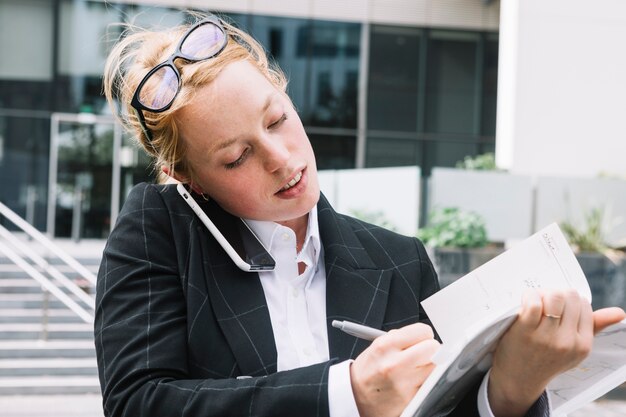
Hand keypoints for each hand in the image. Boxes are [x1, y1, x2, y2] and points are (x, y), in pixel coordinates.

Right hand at [350, 323, 440, 416]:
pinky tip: (413, 381)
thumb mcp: (377, 345)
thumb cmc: (368, 370)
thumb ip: (401, 337)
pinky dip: (425, 381)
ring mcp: (405, 384)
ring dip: (429, 366)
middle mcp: (395, 364)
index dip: (423, 335)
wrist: (356, 397)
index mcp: (385, 346)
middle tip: (422, 353)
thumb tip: (423, 336)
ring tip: (415, 368)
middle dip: (429, 349)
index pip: (423, 331)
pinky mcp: (412, 399)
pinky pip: (430, 384)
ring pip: (435, 367)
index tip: (421, 339)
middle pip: (434, 348)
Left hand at [488, 289, 625, 416]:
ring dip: (544, 293)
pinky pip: (534, 302)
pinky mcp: (525, 331)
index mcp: (583, 345)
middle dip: (557, 293)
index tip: (559, 307)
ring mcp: (546, 337)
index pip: (584, 305)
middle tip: (546, 302)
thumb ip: (595, 326)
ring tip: (537, 301)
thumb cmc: (547, 357)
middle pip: (569, 296)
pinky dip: (530, 295)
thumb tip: (620, 312)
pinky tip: (526, 301)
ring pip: (554, 296)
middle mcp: (568, 342)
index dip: (570, 300)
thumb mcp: (574, 348)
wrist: (520, 378)